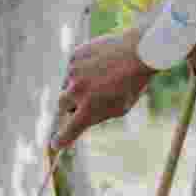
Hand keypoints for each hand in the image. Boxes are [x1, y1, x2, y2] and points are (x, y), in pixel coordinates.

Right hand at [52, 27, 154, 149]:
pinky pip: (72, 68)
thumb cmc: (133, 83)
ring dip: (78, 84)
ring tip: (100, 76)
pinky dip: (81, 69)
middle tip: (87, 98)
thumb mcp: (120, 108)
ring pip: (67, 84)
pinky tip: (99, 64)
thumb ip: (97, 115)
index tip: (56, 144)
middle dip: (71, 104)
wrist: (139, 51)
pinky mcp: (74, 56)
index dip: (61, 139)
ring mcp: (73, 72)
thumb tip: (81, 118)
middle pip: (62, 104)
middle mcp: (76, 91)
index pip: (68, 131)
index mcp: (89, 109)